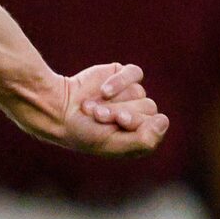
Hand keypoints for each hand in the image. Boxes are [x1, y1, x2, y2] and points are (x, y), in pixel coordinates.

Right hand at [17, 63, 167, 156]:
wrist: (55, 108)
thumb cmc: (81, 132)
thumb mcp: (111, 144)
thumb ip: (144, 141)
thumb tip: (164, 121)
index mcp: (139, 134)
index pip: (157, 124)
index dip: (136, 124)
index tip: (117, 125)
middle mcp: (138, 114)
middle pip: (148, 108)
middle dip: (121, 112)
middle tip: (99, 117)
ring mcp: (131, 94)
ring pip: (139, 93)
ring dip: (114, 101)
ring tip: (91, 107)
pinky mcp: (123, 75)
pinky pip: (135, 74)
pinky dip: (119, 82)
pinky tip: (103, 91)